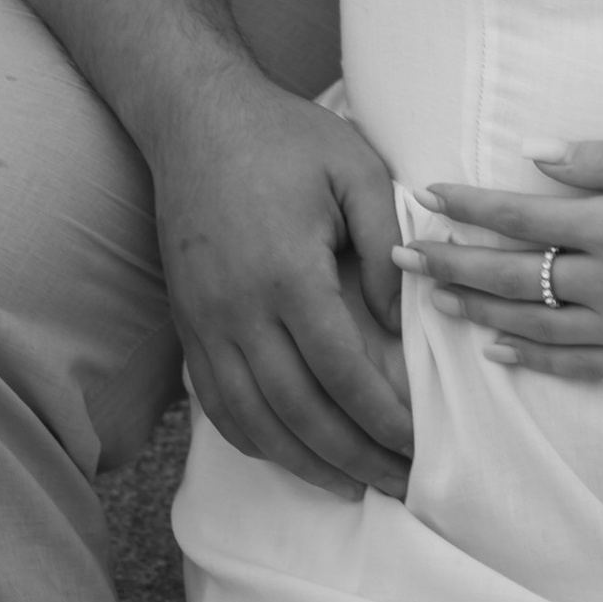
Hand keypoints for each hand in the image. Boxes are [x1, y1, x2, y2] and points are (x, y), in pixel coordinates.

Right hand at [147, 66, 415, 499]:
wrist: (196, 116)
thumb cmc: (286, 137)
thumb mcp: (355, 168)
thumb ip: (385, 241)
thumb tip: (395, 324)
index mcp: (289, 272)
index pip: (342, 372)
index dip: (381, 418)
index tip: (416, 446)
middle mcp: (241, 309)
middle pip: (300, 412)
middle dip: (353, 457)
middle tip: (396, 485)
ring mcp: (206, 320)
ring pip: (254, 419)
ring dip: (303, 463)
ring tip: (349, 485)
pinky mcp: (186, 321)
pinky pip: (216, 401)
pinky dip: (253, 438)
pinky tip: (286, 452)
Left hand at [400, 139, 602, 384]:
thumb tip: (537, 154)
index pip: (523, 215)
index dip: (471, 206)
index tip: (427, 197)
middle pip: (513, 275)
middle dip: (451, 264)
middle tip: (399, 259)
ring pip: (534, 325)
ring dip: (478, 311)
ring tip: (435, 301)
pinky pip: (575, 367)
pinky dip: (531, 359)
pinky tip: (499, 352)